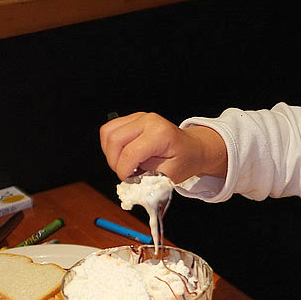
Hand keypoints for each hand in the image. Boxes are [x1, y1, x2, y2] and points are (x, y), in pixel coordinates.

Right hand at [99, 112, 226, 182]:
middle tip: (124, 174)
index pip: (131, 152)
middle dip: (114, 161)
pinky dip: (110, 145)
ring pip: (108, 132)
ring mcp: (138, 117)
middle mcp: (148, 120)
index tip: (127, 180)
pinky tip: (122, 155)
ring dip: (110, 153)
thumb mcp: (170, 175)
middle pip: (115, 139)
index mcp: (160, 134)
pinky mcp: (132, 118)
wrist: (192, 148)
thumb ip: (149, 178)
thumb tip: (130, 182)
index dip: (124, 170)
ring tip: (123, 164)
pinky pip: (110, 129)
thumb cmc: (184, 160)